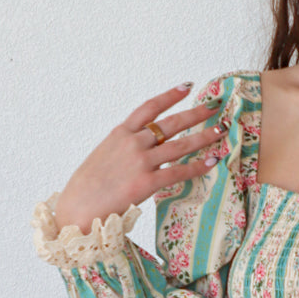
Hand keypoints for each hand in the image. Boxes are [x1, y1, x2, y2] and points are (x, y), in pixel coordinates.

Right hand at [53, 84, 225, 233]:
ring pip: (180, 145)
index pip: (149, 107)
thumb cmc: (86, 188)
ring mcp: (140, 162)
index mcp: (119, 133)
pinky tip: (212, 161)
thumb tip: (139, 146)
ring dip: (204, 137)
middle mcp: (132, 142)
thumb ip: (122, 148)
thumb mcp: (102, 156)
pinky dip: (198, 166)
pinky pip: (179, 171)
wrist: (77, 211)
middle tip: (215, 106)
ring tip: (221, 130)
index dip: (170, 95)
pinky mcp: (147, 183)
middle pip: (171, 123)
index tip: (187, 86)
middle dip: (196, 113)